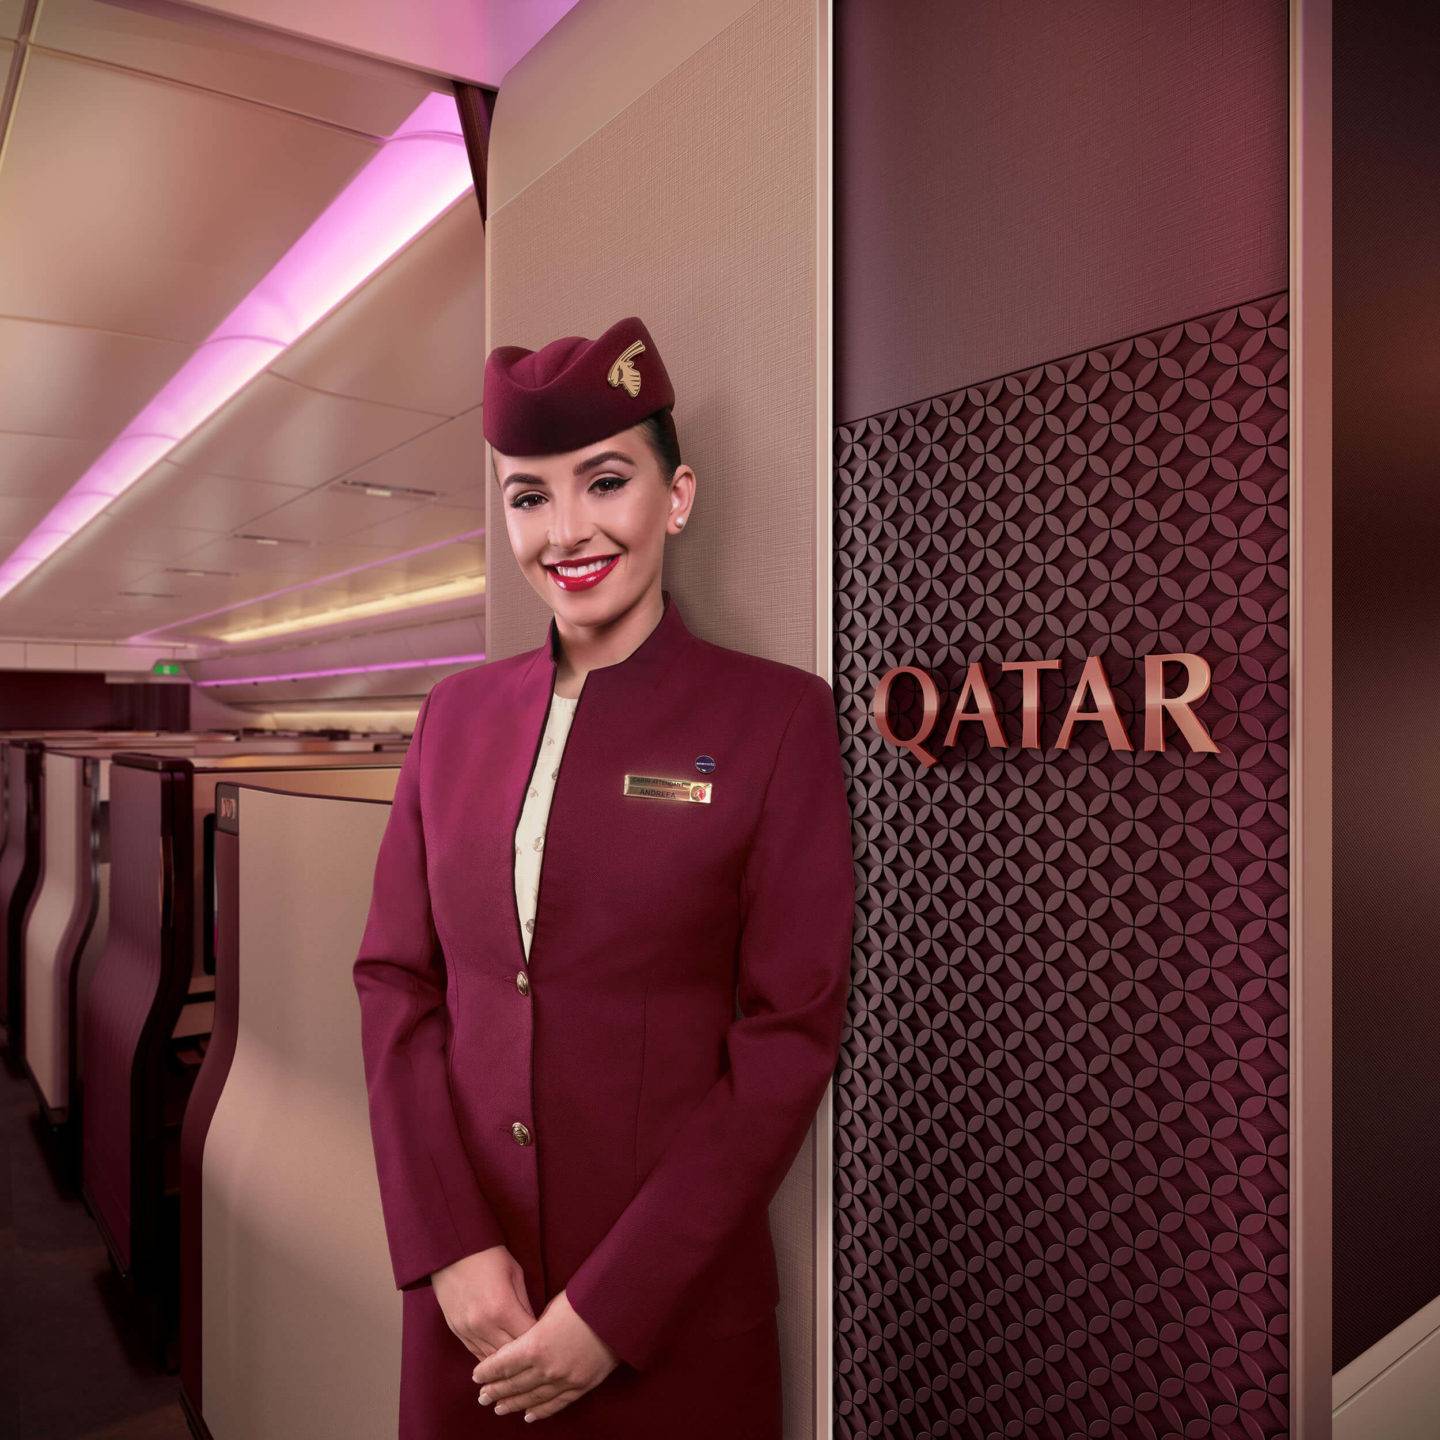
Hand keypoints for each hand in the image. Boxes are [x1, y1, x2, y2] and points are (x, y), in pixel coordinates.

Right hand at [431, 1246, 535, 1360]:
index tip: (547, 1339)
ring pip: (492, 1359)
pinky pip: (475, 1353)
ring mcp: (468, 1330)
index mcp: (502, 1308)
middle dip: (524, 1353)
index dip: (539, 1340)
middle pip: (510, 1354)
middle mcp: (484, 1324)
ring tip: (519, 1359)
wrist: (453, 1250)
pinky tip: (499, 1357)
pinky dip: (489, 1356)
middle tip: (535, 1351)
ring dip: (506, 1360)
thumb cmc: (489, 1256)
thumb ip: (525, 1304)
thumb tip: (533, 1326)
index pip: (527, 1338)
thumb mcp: (515, 1274)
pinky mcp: (456, 1331)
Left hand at [471, 1288, 617, 1420]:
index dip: (487, 1371)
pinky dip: (540, 1411)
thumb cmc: (583, 1300)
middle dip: (495, 1390)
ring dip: (513, 1403)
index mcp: (535, 1345)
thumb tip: (524, 1341)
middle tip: (482, 1396)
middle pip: (513, 1384)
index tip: (476, 1376)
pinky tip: (528, 1415)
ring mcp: (565, 1380)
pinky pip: (556, 1404)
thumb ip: (534, 1329)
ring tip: (498, 1408)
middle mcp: (546, 1368)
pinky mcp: (581, 1386)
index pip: (502, 1363)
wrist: (618, 1311)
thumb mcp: (551, 1309)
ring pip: (531, 1398)